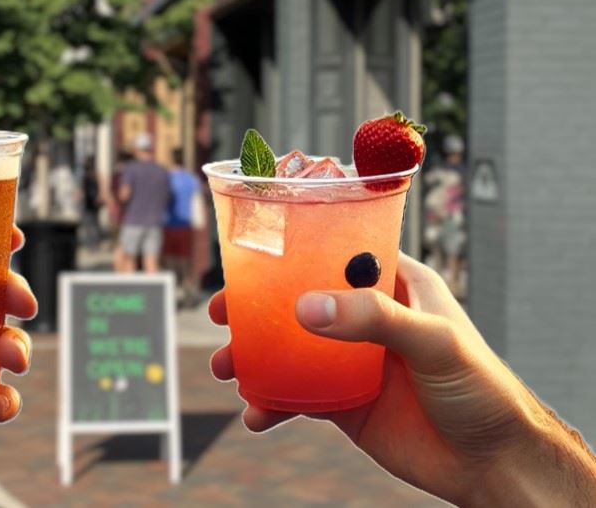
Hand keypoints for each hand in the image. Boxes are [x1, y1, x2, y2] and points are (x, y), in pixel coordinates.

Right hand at [209, 253, 595, 505]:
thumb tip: (304, 308)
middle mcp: (368, 318)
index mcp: (394, 284)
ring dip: (254, 357)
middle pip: (300, 300)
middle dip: (256, 307)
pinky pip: (298, 396)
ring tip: (225, 369)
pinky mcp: (346, 403)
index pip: (335, 252)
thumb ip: (372, 319)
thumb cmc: (482, 389)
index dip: (292, 251)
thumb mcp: (432, 341)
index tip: (250, 256)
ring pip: (291, 349)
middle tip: (220, 312)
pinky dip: (272, 402)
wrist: (494, 464)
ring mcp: (353, 361)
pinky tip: (256, 414)